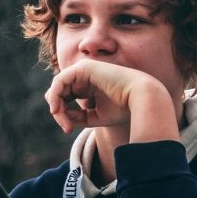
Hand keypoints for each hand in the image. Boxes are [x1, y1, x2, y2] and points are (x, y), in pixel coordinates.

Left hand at [44, 60, 168, 134]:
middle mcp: (84, 77)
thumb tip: (58, 115)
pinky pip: (59, 81)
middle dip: (59, 112)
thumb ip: (76, 116)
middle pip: (59, 94)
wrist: (141, 99)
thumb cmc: (123, 109)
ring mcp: (83, 70)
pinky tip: (57, 109)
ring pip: (57, 88)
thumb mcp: (95, 116)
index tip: (69, 129)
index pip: (65, 99)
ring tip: (66, 122)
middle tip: (67, 128)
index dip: (63, 115)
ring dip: (57, 106)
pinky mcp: (83, 68)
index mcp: (88, 86)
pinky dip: (55, 96)